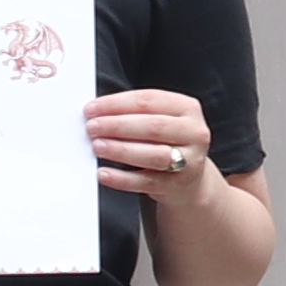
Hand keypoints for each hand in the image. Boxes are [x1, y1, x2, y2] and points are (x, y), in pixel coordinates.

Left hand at [86, 87, 220, 209]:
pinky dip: (122, 179)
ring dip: (121, 150)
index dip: (117, 103)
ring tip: (97, 146)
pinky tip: (104, 174)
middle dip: (117, 125)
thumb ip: (133, 113)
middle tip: (92, 127)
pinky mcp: (176, 185)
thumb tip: (96, 113)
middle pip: (153, 126)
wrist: (187, 181)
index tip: (92, 108)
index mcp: (187, 108)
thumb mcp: (159, 121)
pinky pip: (146, 182)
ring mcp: (189, 161)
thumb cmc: (165, 143)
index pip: (149, 100)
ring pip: (153, 154)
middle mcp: (193, 133)